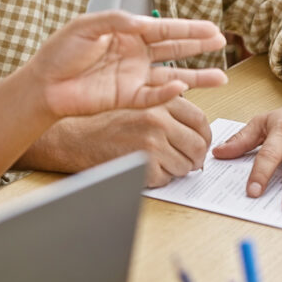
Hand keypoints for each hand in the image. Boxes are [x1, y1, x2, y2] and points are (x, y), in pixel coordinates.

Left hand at [27, 11, 227, 119]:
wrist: (44, 84)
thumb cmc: (59, 52)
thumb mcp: (87, 25)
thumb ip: (117, 20)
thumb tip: (145, 21)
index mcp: (126, 34)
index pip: (163, 30)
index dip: (188, 29)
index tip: (211, 28)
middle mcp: (135, 55)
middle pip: (174, 50)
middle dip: (198, 46)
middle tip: (222, 43)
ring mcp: (133, 77)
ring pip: (172, 77)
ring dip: (196, 77)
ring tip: (221, 77)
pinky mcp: (126, 98)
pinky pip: (152, 96)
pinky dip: (167, 92)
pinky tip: (182, 85)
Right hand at [68, 100, 214, 187]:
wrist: (76, 138)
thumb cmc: (107, 123)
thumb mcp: (141, 104)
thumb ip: (170, 111)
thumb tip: (200, 133)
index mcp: (161, 101)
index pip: (201, 122)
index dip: (204, 138)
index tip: (199, 144)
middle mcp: (158, 119)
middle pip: (198, 146)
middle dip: (194, 159)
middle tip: (185, 161)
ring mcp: (152, 143)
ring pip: (186, 166)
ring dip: (176, 170)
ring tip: (158, 163)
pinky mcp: (144, 165)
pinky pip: (167, 179)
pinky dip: (159, 179)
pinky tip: (143, 169)